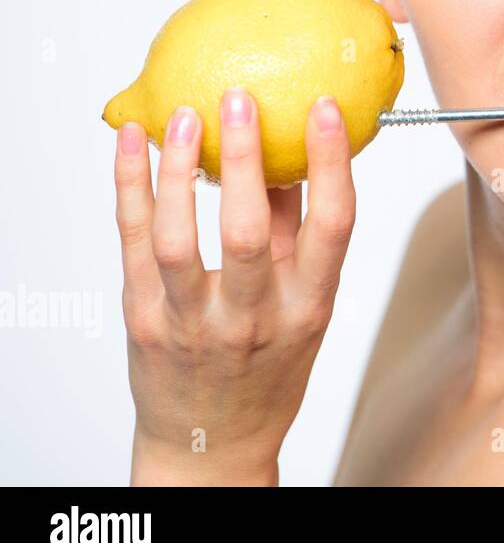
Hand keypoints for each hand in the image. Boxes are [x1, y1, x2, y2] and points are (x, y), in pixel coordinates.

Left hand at [112, 89, 354, 484]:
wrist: (213, 444)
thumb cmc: (268, 371)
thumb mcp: (305, 309)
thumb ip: (298, 235)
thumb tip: (293, 157)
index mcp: (308, 307)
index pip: (334, 226)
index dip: (332, 162)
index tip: (325, 109)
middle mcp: (253, 317)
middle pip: (248, 230)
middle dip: (245, 156)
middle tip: (238, 98)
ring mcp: (192, 322)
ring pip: (177, 238)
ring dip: (178, 170)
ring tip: (183, 116)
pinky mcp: (144, 319)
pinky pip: (132, 244)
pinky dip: (130, 187)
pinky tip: (132, 144)